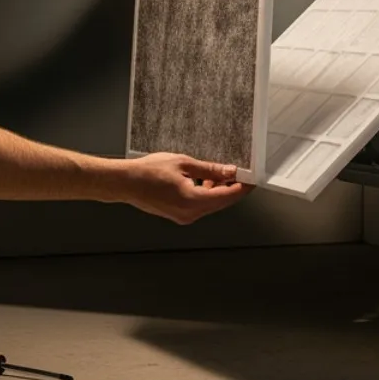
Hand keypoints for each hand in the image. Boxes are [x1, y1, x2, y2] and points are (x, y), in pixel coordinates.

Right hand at [115, 152, 252, 224]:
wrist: (126, 182)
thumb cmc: (148, 172)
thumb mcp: (184, 163)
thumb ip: (209, 169)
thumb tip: (229, 171)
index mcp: (193, 201)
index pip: (227, 196)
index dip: (242, 187)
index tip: (252, 178)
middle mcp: (190, 214)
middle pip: (221, 203)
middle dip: (233, 188)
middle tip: (242, 173)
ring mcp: (184, 216)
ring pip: (211, 204)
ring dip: (219, 190)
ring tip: (222, 173)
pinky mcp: (178, 214)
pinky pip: (200, 205)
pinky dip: (207, 194)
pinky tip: (206, 180)